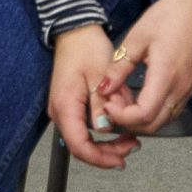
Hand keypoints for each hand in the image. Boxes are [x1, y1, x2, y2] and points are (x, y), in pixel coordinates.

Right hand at [50, 26, 139, 170]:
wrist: (76, 32)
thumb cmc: (86, 47)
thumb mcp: (99, 76)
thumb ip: (101, 105)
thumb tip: (105, 129)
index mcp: (65, 105)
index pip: (79, 145)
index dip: (100, 158)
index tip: (119, 160)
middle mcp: (60, 111)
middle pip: (82, 146)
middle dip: (107, 152)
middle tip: (130, 148)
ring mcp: (64, 109)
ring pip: (85, 138)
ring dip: (108, 141)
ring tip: (129, 136)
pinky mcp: (71, 105)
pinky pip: (85, 126)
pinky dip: (103, 129)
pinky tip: (119, 125)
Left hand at [100, 0, 191, 137]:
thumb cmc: (171, 15)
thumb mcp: (137, 37)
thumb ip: (119, 67)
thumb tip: (103, 88)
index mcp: (166, 75)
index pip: (143, 114)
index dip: (122, 115)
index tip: (108, 102)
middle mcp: (180, 88)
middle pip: (153, 125)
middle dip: (128, 121)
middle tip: (112, 102)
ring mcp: (188, 89)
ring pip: (162, 121)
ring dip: (140, 119)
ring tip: (124, 99)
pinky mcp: (190, 87)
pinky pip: (170, 111)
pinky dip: (153, 112)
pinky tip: (140, 97)